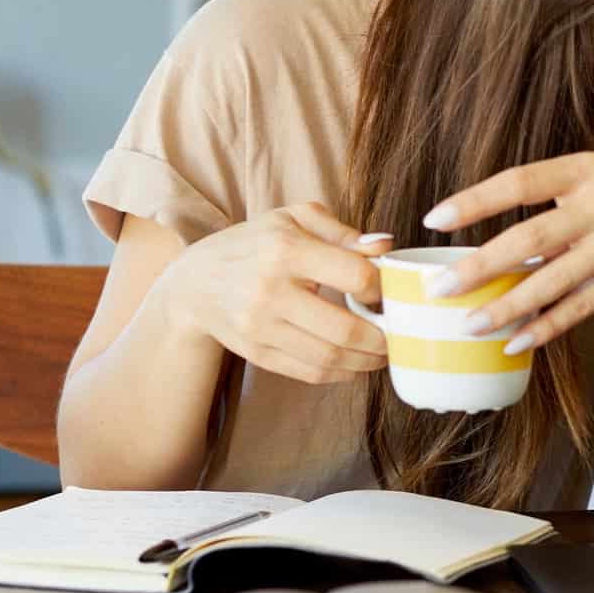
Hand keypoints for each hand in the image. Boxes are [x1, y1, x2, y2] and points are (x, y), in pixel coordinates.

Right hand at [163, 202, 391, 383]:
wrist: (194, 282)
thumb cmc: (255, 244)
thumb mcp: (293, 219)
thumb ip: (343, 231)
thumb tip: (386, 245)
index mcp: (285, 249)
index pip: (355, 275)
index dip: (381, 287)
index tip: (386, 292)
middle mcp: (270, 291)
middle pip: (345, 329)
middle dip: (383, 338)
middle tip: (399, 335)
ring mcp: (260, 327)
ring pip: (330, 357)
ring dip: (367, 361)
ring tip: (384, 353)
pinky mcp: (256, 352)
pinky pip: (310, 372)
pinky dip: (341, 373)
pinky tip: (355, 363)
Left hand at [420, 153, 593, 352]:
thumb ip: (554, 196)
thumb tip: (494, 236)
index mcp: (586, 168)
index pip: (520, 182)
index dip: (475, 201)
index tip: (434, 219)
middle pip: (531, 238)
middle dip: (480, 266)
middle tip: (440, 288)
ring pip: (553, 281)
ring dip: (507, 306)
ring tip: (470, 324)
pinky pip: (581, 306)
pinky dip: (547, 326)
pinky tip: (516, 340)